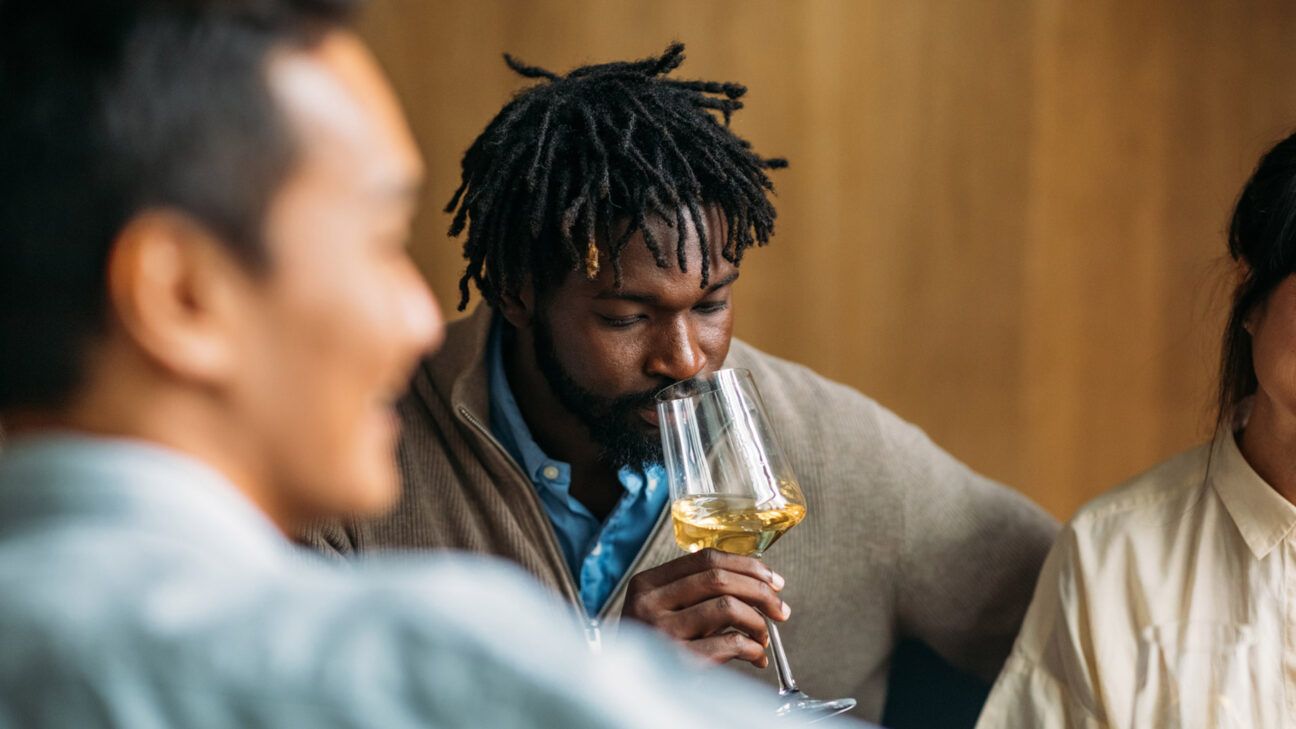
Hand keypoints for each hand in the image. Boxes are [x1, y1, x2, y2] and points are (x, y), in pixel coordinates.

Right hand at [621, 548, 789, 667]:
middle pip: (719, 578)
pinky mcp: (676, 662)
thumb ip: (699, 593)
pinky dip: (751, 648)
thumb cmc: (655, 646)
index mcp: (648, 583)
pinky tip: (755, 655)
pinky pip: (727, 643)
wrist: (626, 686)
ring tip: (762, 636)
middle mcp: (650, 604)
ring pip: (726, 607)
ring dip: (757, 622)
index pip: (706, 558)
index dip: (747, 566)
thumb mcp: (667, 610)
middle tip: (780, 609)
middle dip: (760, 592)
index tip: (773, 579)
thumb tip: (760, 586)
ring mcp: (661, 633)